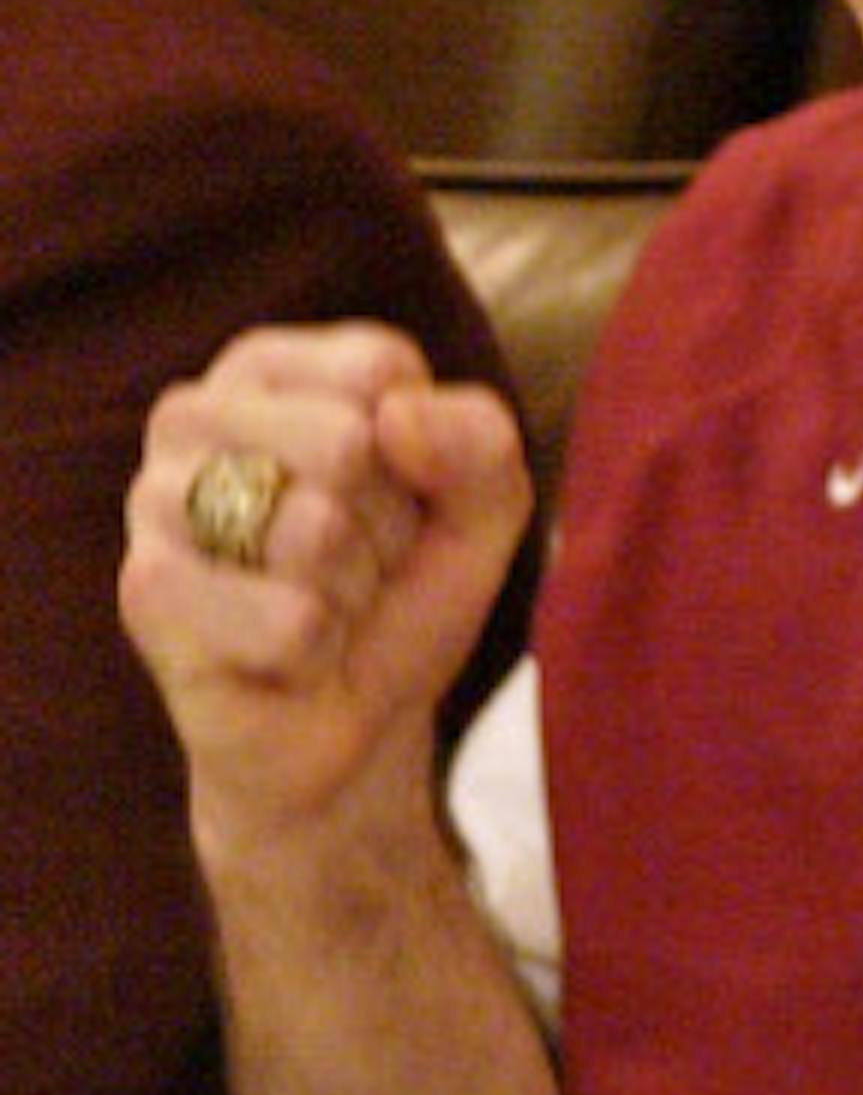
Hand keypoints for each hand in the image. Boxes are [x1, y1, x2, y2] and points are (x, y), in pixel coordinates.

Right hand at [122, 322, 530, 866]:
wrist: (352, 726)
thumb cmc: (403, 593)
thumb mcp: (483, 508)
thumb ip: (480, 440)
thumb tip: (395, 417)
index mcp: (270, 367)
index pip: (381, 369)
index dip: (421, 455)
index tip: (397, 499)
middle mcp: (194, 414)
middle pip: (348, 441)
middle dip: (387, 527)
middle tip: (357, 565)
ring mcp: (155, 499)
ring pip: (315, 531)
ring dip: (352, 592)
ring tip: (323, 607)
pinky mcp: (147, 591)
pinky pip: (288, 620)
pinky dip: (317, 652)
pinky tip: (287, 658)